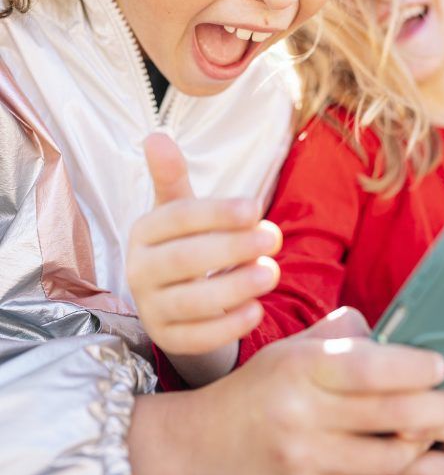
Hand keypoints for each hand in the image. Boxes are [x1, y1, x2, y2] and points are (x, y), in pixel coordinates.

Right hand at [127, 132, 281, 355]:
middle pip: (184, 259)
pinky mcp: (167, 339)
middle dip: (232, 248)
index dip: (216, 212)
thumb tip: (155, 135)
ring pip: (190, 301)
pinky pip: (195, 338)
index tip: (256, 207)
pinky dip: (227, 326)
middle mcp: (139, 270)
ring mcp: (150, 308)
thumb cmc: (186, 243)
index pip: (177, 218)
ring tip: (272, 273)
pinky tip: (257, 310)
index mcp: (144, 232)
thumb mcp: (180, 209)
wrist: (176, 300)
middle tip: (274, 238)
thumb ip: (172, 176)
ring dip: (235, 286)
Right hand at [131, 308, 443, 474]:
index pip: (374, 368)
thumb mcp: (294, 347)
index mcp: (301, 366)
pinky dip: (384, 471)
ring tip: (415, 430)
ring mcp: (303, 458)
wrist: (201, 443)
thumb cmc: (260, 387)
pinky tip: (378, 456)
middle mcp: (301, 412)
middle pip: (397, 416)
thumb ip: (345, 334)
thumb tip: (402, 332)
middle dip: (436, 409)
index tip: (439, 366)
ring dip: (414, 444)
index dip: (418, 368)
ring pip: (393, 457)